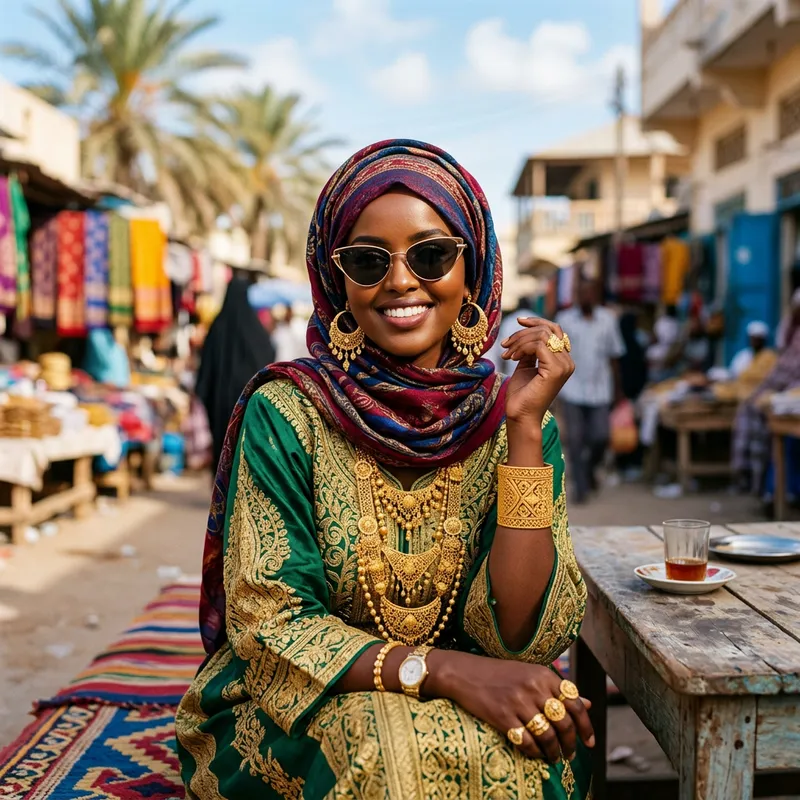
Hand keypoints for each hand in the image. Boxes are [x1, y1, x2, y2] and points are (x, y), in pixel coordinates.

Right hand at [430, 652, 593, 761]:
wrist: (465, 672)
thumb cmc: (499, 674)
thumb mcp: (531, 674)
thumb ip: (558, 689)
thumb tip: (587, 704)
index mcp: (544, 674)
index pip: (575, 703)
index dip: (586, 726)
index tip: (589, 742)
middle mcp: (534, 687)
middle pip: (564, 723)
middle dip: (570, 744)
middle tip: (569, 755)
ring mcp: (518, 701)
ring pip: (547, 736)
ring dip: (553, 752)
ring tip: (553, 758)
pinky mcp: (503, 716)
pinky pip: (527, 742)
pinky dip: (534, 753)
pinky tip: (535, 754)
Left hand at [501, 318, 573, 424]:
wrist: (520, 416)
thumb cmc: (521, 395)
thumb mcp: (526, 365)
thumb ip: (530, 349)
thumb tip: (527, 331)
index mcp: (563, 360)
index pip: (554, 330)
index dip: (536, 322)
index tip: (518, 321)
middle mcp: (567, 361)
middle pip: (548, 329)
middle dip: (522, 333)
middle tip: (505, 344)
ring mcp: (564, 365)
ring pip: (542, 335)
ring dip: (519, 341)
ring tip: (507, 354)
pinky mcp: (556, 369)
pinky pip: (538, 345)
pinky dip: (522, 348)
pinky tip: (512, 359)